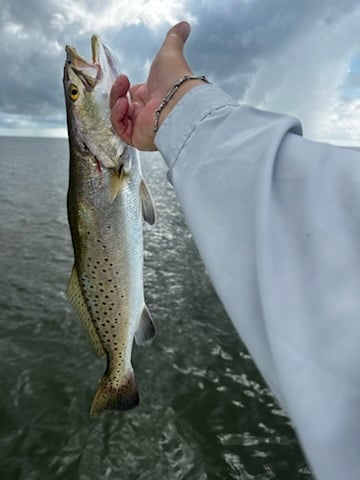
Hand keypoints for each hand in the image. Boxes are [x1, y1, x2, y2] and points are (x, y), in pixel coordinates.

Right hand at [110, 21, 202, 150]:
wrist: (179, 103)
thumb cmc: (175, 81)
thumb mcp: (169, 53)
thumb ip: (174, 38)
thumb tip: (184, 25)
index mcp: (153, 98)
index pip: (132, 95)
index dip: (124, 87)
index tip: (124, 78)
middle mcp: (147, 114)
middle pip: (123, 106)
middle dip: (118, 94)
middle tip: (123, 82)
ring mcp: (142, 127)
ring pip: (118, 117)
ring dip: (116, 102)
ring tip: (123, 93)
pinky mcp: (137, 138)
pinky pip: (120, 129)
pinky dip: (117, 116)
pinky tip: (124, 105)